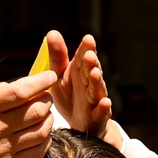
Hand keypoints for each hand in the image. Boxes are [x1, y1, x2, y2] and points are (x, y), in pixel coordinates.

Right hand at [0, 72, 55, 157]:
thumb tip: (27, 84)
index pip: (21, 92)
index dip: (41, 82)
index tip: (50, 76)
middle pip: (36, 111)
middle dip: (46, 100)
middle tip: (45, 97)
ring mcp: (1, 149)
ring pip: (41, 131)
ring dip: (48, 119)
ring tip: (44, 114)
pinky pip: (38, 151)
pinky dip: (46, 139)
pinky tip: (41, 132)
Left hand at [45, 31, 120, 148]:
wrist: (79, 124)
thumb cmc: (70, 96)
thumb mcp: (60, 76)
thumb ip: (58, 57)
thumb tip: (52, 32)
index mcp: (80, 72)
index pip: (84, 57)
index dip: (87, 49)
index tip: (87, 39)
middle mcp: (90, 83)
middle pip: (91, 71)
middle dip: (91, 63)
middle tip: (89, 55)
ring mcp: (95, 100)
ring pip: (97, 90)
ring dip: (97, 81)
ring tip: (95, 73)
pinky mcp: (97, 116)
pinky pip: (101, 112)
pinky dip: (103, 108)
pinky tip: (105, 102)